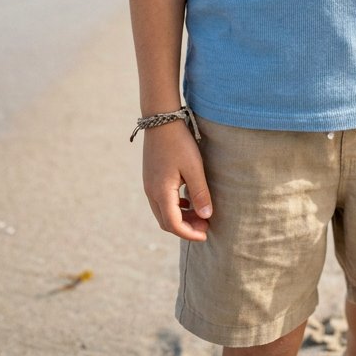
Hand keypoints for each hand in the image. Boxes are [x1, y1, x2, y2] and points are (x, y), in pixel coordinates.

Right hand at [142, 121, 212, 240]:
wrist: (161, 120)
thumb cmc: (179, 142)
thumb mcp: (194, 168)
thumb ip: (200, 193)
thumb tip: (206, 216)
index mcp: (161, 192)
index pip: (173, 224)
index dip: (189, 233)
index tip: (206, 235)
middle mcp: (151, 192)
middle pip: (166, 222)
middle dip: (186, 228)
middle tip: (206, 225)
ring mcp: (149, 185)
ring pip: (163, 213)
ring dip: (180, 218)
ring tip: (200, 214)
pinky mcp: (151, 178)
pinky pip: (161, 201)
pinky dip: (175, 207)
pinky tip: (188, 200)